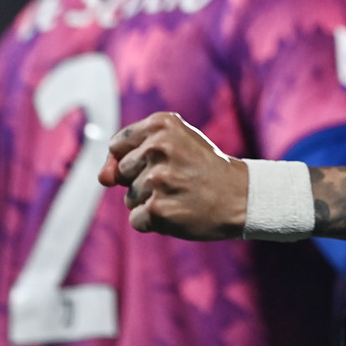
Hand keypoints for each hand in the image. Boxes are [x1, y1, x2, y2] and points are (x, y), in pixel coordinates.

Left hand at [97, 111, 248, 240]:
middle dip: (142, 179)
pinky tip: (179, 211)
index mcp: (162, 124)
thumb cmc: (203, 168)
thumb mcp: (173, 147)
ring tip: (182, 194)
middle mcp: (158, 147)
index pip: (118, 145)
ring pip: (129, 198)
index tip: (163, 161)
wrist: (242, 195)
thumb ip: (130, 154)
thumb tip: (103, 178)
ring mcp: (157, 179)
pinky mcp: (158, 209)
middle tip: (178, 178)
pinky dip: (154, 221)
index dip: (136, 158)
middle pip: (122, 172)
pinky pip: (136, 219)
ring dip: (151, 201)